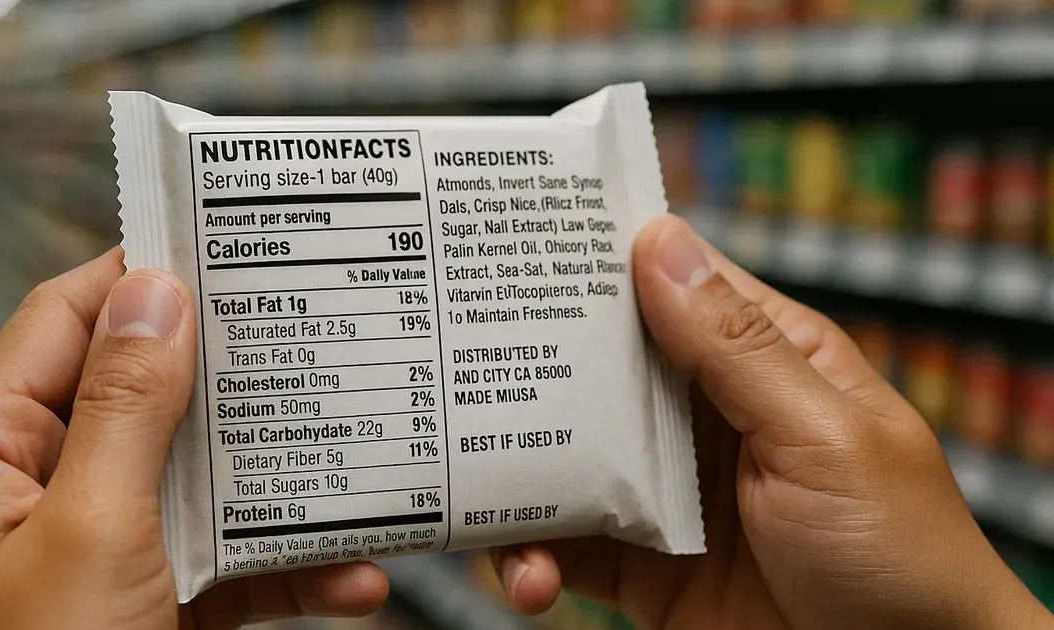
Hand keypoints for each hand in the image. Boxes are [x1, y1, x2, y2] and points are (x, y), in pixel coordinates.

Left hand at [0, 248, 387, 629]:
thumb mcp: (88, 535)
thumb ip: (126, 411)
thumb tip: (155, 294)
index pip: (67, 319)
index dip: (143, 273)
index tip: (225, 240)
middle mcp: (36, 490)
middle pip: (147, 397)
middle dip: (234, 378)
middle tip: (313, 336)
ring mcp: (96, 550)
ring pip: (199, 482)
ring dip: (280, 484)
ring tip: (356, 461)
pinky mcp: (145, 604)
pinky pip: (223, 565)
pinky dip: (287, 569)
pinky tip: (349, 575)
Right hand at [491, 215, 1052, 629]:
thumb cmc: (903, 554)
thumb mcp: (823, 437)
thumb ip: (735, 348)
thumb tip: (661, 244)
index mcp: (764, 363)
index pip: (671, 289)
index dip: (601, 264)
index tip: (520, 246)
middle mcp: (706, 417)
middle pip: (599, 370)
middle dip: (534, 371)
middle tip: (464, 367)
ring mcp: (669, 491)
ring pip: (566, 458)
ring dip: (519, 477)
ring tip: (491, 506)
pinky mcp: (641, 564)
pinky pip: (565, 545)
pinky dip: (531, 556)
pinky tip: (528, 577)